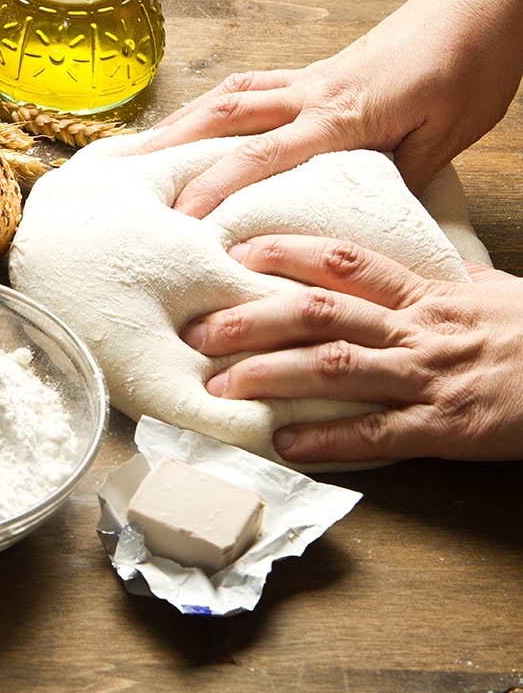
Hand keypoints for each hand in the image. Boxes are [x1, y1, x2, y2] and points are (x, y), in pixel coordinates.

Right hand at [140, 0, 522, 217]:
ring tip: (140, 151)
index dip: (215, 190)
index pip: (262, 158)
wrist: (485, 4)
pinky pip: (252, 86)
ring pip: (229, 96)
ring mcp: (309, 79)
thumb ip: (392, 183)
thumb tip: (354, 227)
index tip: (179, 221)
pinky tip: (198, 122)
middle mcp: (312, 93)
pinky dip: (215, 105)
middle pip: (225, 116)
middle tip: (126, 176)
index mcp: (341, 117)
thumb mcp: (444, 141)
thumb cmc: (470, 69)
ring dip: (180, 123)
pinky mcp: (315, 72)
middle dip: (171, 147)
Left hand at [180, 235, 522, 462]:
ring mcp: (430, 377)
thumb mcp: (494, 296)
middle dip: (254, 319)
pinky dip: (326, 437)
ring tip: (221, 386)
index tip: (235, 252)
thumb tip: (411, 270)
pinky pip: (376, 431)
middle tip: (200, 329)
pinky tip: (283, 441)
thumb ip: (444, 285)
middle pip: (321, 313)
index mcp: (427, 294)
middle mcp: (418, 329)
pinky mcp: (446, 426)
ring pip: (337, 366)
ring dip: (272, 375)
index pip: (344, 261)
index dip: (286, 253)